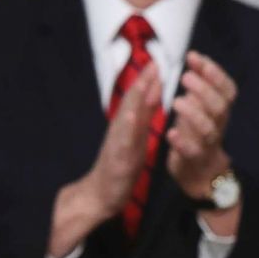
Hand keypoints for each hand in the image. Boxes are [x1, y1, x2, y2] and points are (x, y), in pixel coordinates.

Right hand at [48, 64, 160, 256]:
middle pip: (132, 103)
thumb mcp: (135, 139)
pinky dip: (128, 128)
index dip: (148, 81)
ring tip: (143, 81)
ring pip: (126, 117)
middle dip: (143, 82)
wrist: (100, 194)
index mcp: (128, 126)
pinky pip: (123, 141)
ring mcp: (118, 144)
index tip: (158, 62)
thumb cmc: (119, 166)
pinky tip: (133, 116)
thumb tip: (153, 95)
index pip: (139, 100)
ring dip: (134, 99)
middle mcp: (121, 131)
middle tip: (153, 62)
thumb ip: (143, 117)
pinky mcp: (117, 159)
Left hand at [167, 51, 236, 199]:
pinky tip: (170, 132)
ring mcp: (207, 143)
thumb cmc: (198, 133)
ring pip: (208, 129)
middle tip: (185, 76)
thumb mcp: (200, 107)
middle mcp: (218, 125)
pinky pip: (191, 151)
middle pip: (219, 106)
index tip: (195, 57)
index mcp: (220, 111)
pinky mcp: (193, 159)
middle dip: (204, 89)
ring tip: (177, 101)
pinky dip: (182, 141)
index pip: (227, 89)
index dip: (215, 73)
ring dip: (194, 113)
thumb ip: (198, 85)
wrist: (201, 173)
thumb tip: (193, 57)